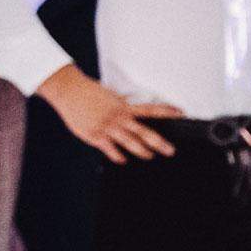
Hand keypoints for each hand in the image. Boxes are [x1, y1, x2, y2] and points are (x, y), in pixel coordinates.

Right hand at [39, 65, 182, 162]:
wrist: (69, 90)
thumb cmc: (90, 93)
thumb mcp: (111, 97)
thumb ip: (123, 107)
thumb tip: (133, 113)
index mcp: (124, 107)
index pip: (151, 110)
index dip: (167, 112)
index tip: (181, 114)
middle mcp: (119, 117)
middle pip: (144, 132)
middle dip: (159, 142)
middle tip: (171, 151)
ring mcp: (107, 126)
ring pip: (129, 142)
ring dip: (142, 151)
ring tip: (150, 156)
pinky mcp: (94, 134)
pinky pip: (109, 148)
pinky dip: (117, 155)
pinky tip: (123, 160)